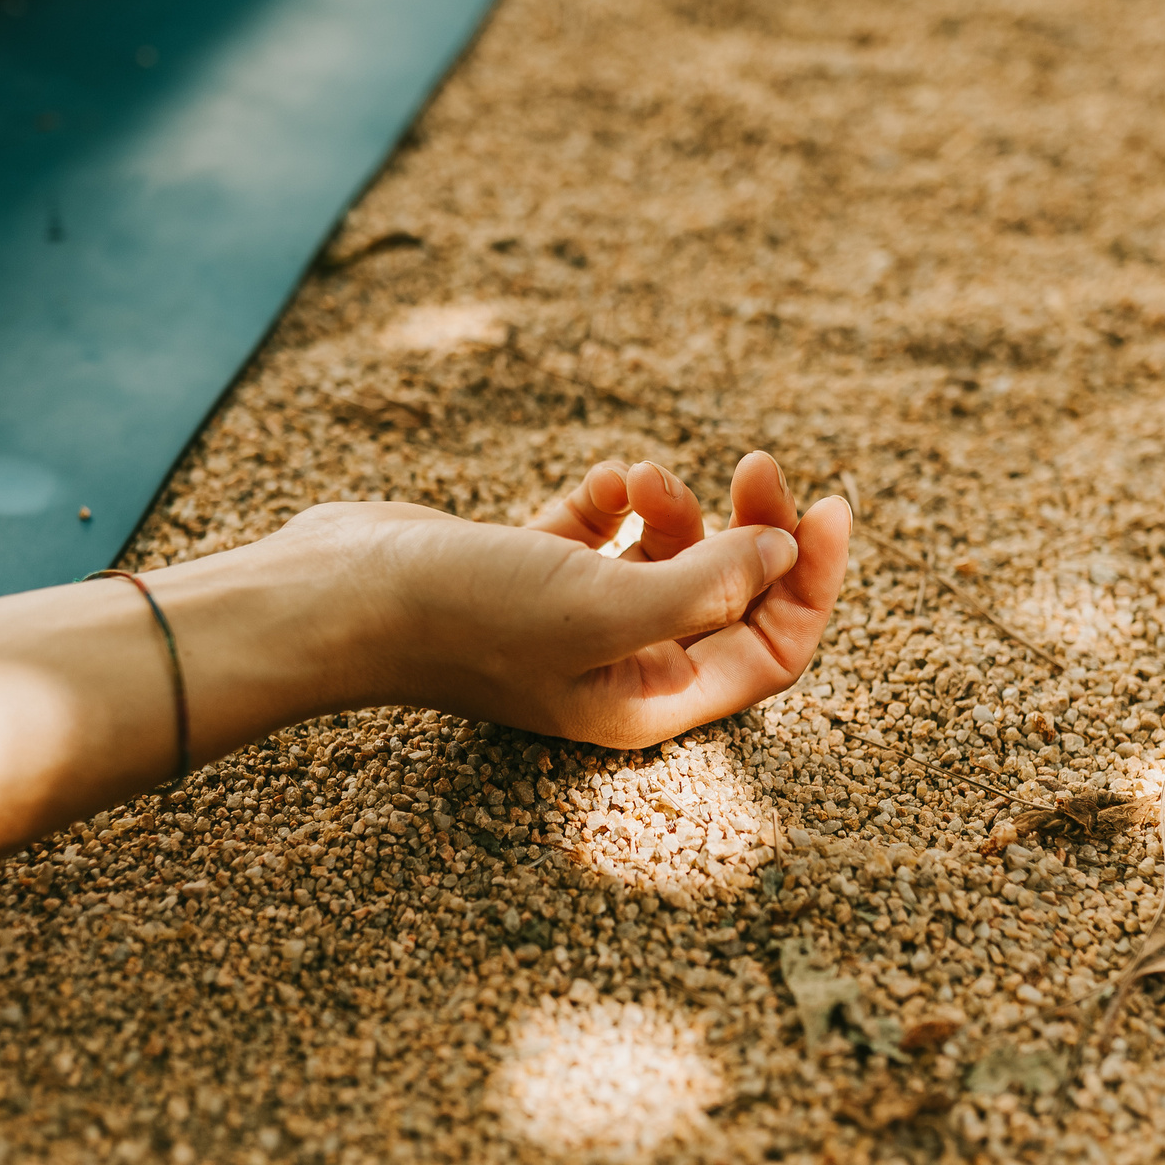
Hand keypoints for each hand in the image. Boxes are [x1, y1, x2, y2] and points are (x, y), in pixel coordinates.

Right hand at [202, 450, 848, 748]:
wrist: (337, 595)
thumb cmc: (467, 615)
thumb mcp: (606, 604)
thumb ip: (706, 587)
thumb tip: (784, 554)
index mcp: (646, 700)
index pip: (770, 650)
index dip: (812, 582)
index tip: (827, 505)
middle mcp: (616, 668)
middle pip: (729, 601)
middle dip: (751, 532)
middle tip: (757, 464)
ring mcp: (570, 620)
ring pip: (669, 559)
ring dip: (677, 508)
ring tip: (643, 477)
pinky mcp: (526, 572)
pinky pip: (601, 532)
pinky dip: (613, 500)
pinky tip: (599, 483)